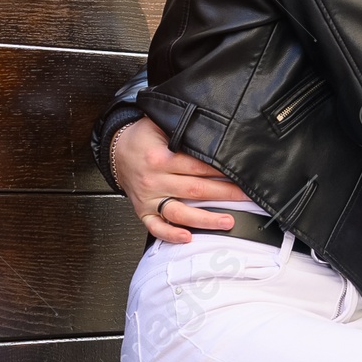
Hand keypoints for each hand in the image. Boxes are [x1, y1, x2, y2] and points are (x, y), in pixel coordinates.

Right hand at [110, 116, 245, 244]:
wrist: (116, 150)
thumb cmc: (142, 137)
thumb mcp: (160, 124)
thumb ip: (183, 129)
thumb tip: (212, 131)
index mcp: (160, 158)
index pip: (197, 166)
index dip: (220, 170)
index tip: (239, 173)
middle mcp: (154, 180)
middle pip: (195, 190)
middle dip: (224, 194)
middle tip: (245, 196)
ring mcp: (149, 198)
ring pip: (179, 213)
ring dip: (205, 220)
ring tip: (227, 222)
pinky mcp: (143, 210)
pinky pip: (155, 227)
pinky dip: (170, 234)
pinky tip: (187, 238)